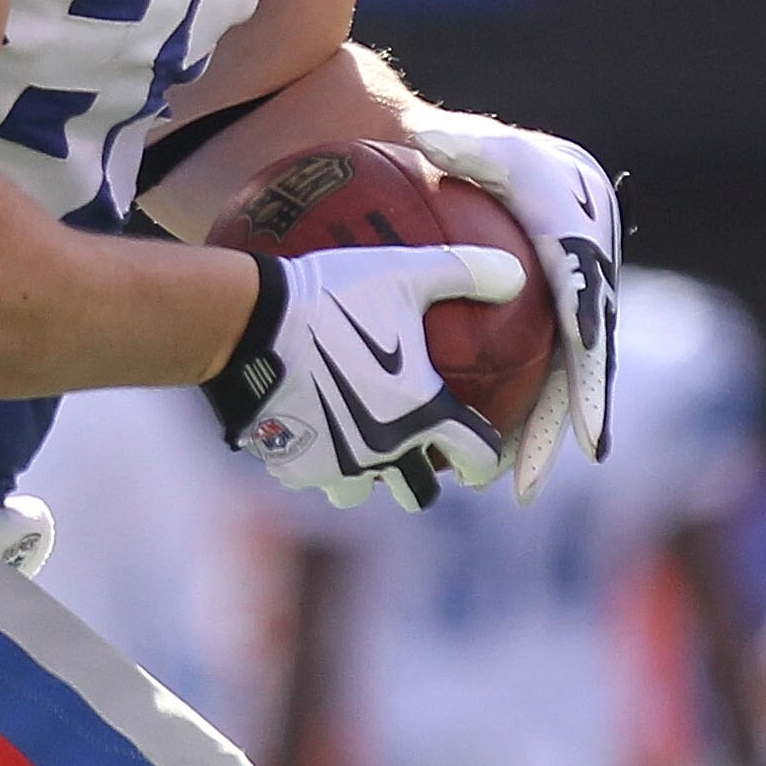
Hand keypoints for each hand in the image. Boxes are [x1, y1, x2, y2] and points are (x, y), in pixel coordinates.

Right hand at [203, 241, 527, 504]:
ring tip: (355, 449)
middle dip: (423, 482)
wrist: (249, 325)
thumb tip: (516, 274)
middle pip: (418, 494)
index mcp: (421, 414)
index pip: (476, 454)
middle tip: (421, 462)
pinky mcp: (286, 464)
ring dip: (361, 476)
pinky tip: (302, 432)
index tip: (485, 459)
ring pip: (356, 492)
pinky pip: (304, 474)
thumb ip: (462, 273)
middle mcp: (382, 452)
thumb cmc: (333, 296)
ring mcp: (332, 464)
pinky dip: (309, 459)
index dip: (488, 460)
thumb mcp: (403, 272)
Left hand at [405, 111, 620, 498]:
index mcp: (582, 230)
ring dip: (543, 432)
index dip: (586, 369)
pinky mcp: (552, 321)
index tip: (582, 423)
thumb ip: (458, 147)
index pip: (585, 307)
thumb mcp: (470, 145)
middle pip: (584, 358)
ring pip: (564, 377)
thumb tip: (428, 145)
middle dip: (572, 421)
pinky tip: (486, 457)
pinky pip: (538, 374)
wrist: (474, 163)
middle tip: (533, 474)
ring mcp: (576, 300)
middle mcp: (590, 271)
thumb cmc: (466, 152)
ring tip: (514, 484)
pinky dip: (519, 413)